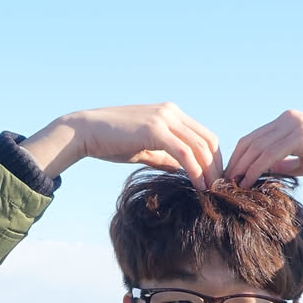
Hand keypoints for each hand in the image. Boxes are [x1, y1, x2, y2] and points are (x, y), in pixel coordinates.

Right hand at [19, 104, 221, 187]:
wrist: (85, 132)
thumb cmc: (110, 141)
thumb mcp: (144, 148)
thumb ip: (164, 156)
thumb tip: (181, 170)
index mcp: (170, 113)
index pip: (204, 135)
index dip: (213, 159)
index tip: (213, 180)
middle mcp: (171, 112)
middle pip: (208, 140)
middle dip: (216, 166)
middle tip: (218, 189)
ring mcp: (164, 118)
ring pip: (199, 146)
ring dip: (208, 170)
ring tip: (210, 190)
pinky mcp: (155, 130)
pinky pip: (184, 152)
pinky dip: (195, 170)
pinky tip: (198, 185)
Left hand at [224, 110, 302, 185]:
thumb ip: (285, 164)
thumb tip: (265, 172)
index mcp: (287, 123)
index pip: (253, 139)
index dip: (238, 160)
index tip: (228, 181)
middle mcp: (288, 119)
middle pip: (249, 141)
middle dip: (234, 164)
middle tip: (223, 186)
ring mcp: (295, 123)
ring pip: (257, 146)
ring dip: (241, 168)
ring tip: (231, 187)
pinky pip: (271, 152)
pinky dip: (256, 167)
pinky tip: (248, 182)